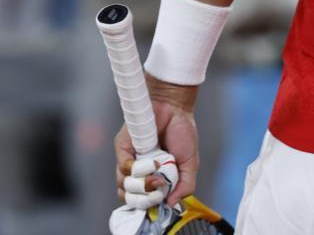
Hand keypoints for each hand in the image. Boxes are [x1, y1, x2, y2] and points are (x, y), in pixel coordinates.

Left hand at [114, 77, 199, 207]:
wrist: (175, 109)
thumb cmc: (183, 132)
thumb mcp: (190, 163)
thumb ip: (186, 185)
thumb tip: (171, 204)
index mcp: (153, 176)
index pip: (142, 200)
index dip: (149, 203)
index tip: (160, 199)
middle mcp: (138, 171)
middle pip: (130, 197)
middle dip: (144, 197)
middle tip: (157, 185)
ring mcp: (129, 160)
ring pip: (124, 186)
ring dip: (142, 183)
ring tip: (156, 172)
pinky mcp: (122, 148)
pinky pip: (124, 168)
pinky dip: (138, 168)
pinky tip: (153, 161)